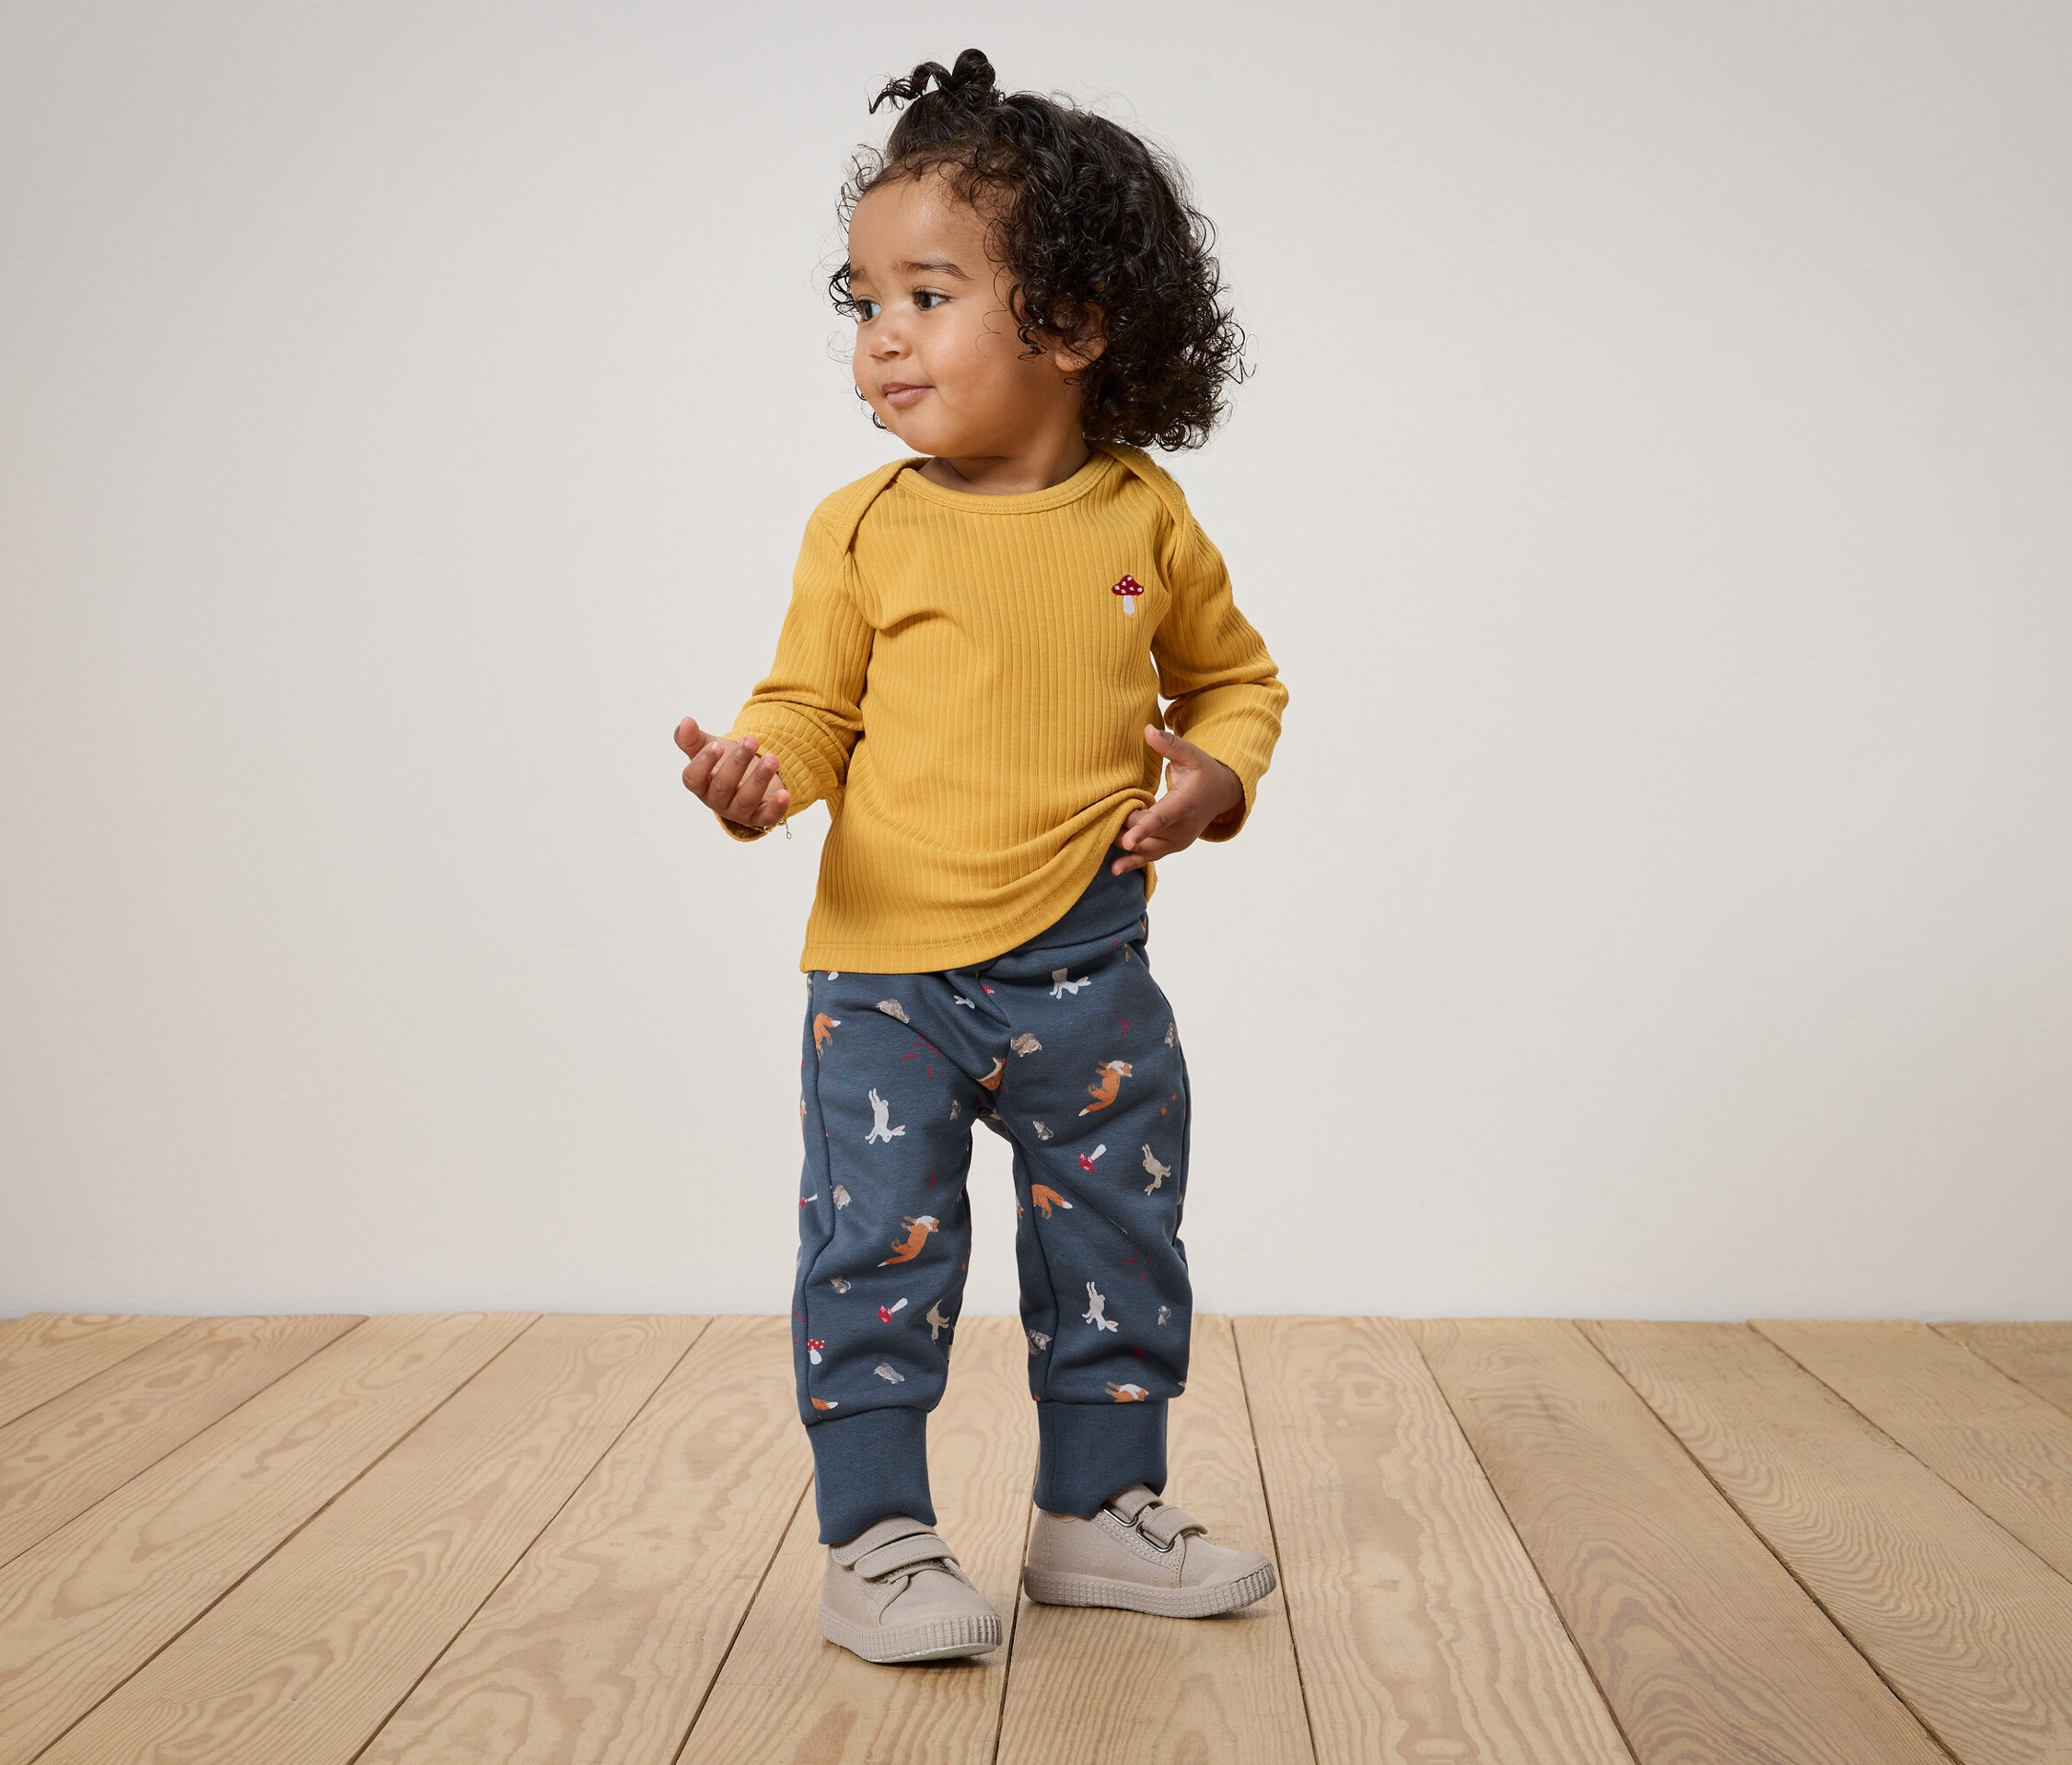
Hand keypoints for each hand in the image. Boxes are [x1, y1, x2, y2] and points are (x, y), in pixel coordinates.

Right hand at [675, 715, 790, 829]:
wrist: (748, 775)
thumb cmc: (723, 762)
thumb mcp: (707, 747)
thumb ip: (692, 737)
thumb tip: (685, 721)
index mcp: (701, 784)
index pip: (693, 779)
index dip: (704, 763)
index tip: (717, 745)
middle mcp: (717, 801)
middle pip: (723, 786)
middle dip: (738, 762)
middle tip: (751, 740)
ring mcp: (739, 811)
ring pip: (746, 800)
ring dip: (759, 778)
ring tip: (772, 758)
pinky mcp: (760, 817)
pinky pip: (767, 818)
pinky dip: (776, 808)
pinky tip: (785, 794)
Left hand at [1111, 725, 1243, 874]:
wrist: (1220, 795)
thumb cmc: (1202, 771)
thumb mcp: (1191, 754)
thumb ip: (1169, 745)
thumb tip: (1148, 730)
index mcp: (1184, 804)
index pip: (1160, 818)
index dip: (1142, 829)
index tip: (1127, 839)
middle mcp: (1181, 828)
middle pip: (1143, 833)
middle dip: (1122, 824)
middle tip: (1101, 810)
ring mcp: (1176, 842)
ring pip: (1143, 848)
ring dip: (1122, 841)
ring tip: (1099, 830)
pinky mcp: (1170, 848)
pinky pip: (1149, 858)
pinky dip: (1131, 862)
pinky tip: (1114, 868)